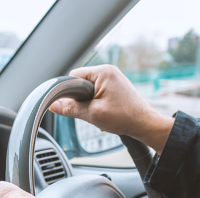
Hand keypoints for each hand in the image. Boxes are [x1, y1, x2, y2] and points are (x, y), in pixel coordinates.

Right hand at [49, 64, 173, 153]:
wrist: (145, 124)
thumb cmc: (125, 117)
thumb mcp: (92, 114)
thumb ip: (71, 108)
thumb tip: (53, 105)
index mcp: (103, 72)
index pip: (73, 77)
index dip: (69, 93)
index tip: (73, 106)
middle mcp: (109, 71)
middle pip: (81, 84)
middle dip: (82, 100)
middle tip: (91, 112)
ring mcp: (114, 78)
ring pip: (89, 90)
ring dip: (90, 104)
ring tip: (101, 114)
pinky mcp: (116, 87)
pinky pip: (98, 93)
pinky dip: (98, 105)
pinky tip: (106, 114)